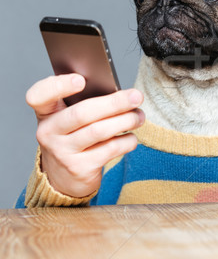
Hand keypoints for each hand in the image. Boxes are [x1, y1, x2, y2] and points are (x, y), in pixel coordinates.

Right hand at [26, 74, 144, 197]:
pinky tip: (131, 137)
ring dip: (125, 121)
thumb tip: (120, 93)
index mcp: (46, 113)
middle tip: (136, 96)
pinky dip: (127, 141)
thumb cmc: (73, 138)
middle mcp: (49, 133)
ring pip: (99, 131)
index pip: (38, 96)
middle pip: (81, 113)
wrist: (63, 178)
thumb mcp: (68, 120)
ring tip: (139, 116)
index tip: (81, 80)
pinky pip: (110, 149)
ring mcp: (63, 152)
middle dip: (114, 103)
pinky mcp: (79, 168)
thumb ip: (84, 103)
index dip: (58, 86)